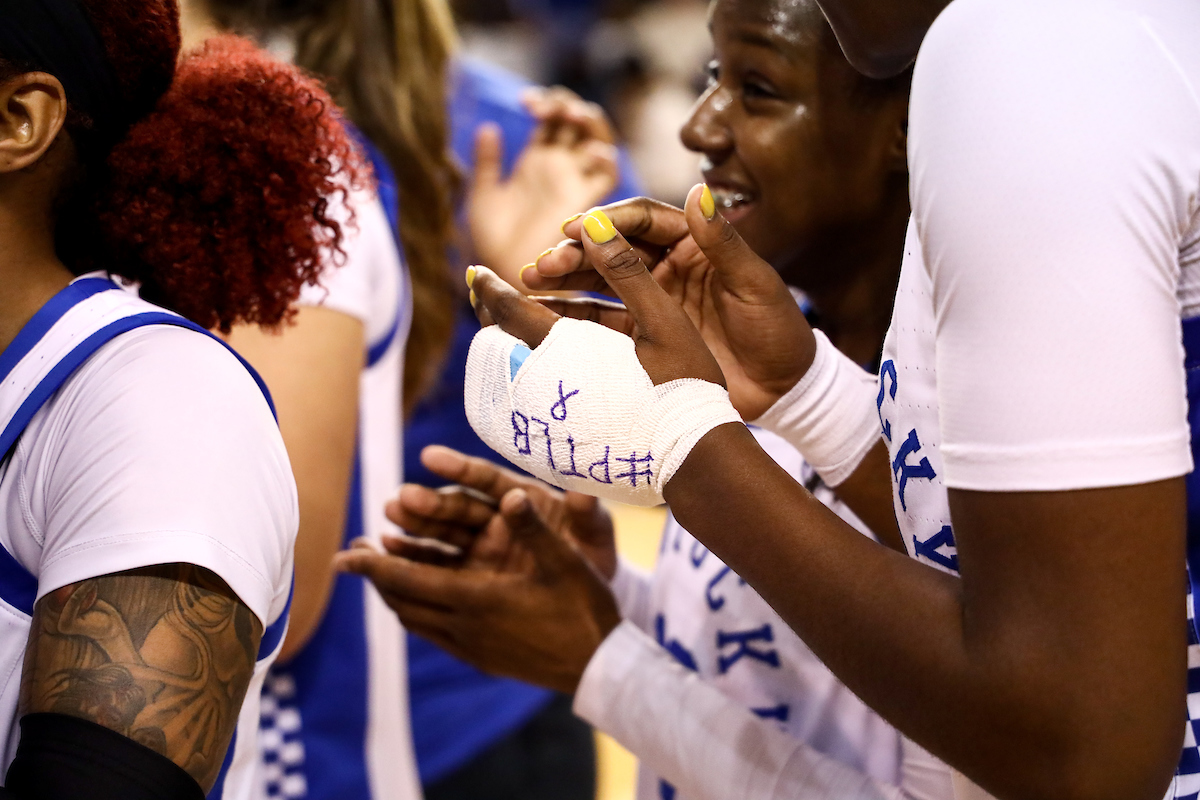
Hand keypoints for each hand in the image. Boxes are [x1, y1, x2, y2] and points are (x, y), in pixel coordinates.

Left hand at [335, 488, 620, 693]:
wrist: (599, 668)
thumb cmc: (584, 608)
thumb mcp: (564, 561)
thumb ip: (533, 527)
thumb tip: (511, 494)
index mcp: (476, 598)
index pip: (408, 579)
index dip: (372, 566)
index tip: (343, 554)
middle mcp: (464, 626)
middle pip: (401, 601)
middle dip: (374, 577)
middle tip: (353, 555)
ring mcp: (471, 647)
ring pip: (414, 620)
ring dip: (392, 595)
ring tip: (380, 573)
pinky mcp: (481, 659)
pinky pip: (433, 633)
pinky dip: (415, 611)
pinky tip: (420, 600)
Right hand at [386, 445, 618, 578]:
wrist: (591, 600)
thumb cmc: (594, 556)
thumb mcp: (595, 536)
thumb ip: (588, 512)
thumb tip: (584, 488)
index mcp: (525, 498)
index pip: (489, 479)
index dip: (460, 468)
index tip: (429, 457)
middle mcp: (497, 516)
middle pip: (459, 505)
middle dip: (430, 502)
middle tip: (401, 499)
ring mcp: (479, 544)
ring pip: (442, 531)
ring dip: (414, 524)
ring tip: (388, 516)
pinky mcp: (469, 572)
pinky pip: (438, 562)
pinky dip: (414, 556)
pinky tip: (388, 549)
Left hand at [467, 87, 619, 286]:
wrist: (504, 277)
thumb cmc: (491, 245)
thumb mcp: (483, 197)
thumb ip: (487, 164)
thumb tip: (488, 127)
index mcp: (538, 162)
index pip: (554, 118)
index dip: (547, 102)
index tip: (526, 102)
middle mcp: (562, 170)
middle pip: (579, 122)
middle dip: (567, 105)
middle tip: (545, 109)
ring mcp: (575, 185)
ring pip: (598, 140)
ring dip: (588, 121)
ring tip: (567, 115)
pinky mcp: (586, 205)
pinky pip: (607, 177)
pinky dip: (604, 158)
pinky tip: (588, 152)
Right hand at [521, 187, 816, 419]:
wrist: (785, 389)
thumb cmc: (779, 330)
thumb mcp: (754, 284)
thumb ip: (721, 243)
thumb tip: (698, 191)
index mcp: (694, 246)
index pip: (643, 222)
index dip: (608, 222)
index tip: (575, 228)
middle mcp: (668, 268)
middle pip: (612, 250)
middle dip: (574, 253)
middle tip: (541, 262)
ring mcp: (654, 303)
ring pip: (600, 284)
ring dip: (565, 281)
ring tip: (531, 282)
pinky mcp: (646, 338)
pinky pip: (602, 325)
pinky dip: (573, 320)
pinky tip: (544, 317)